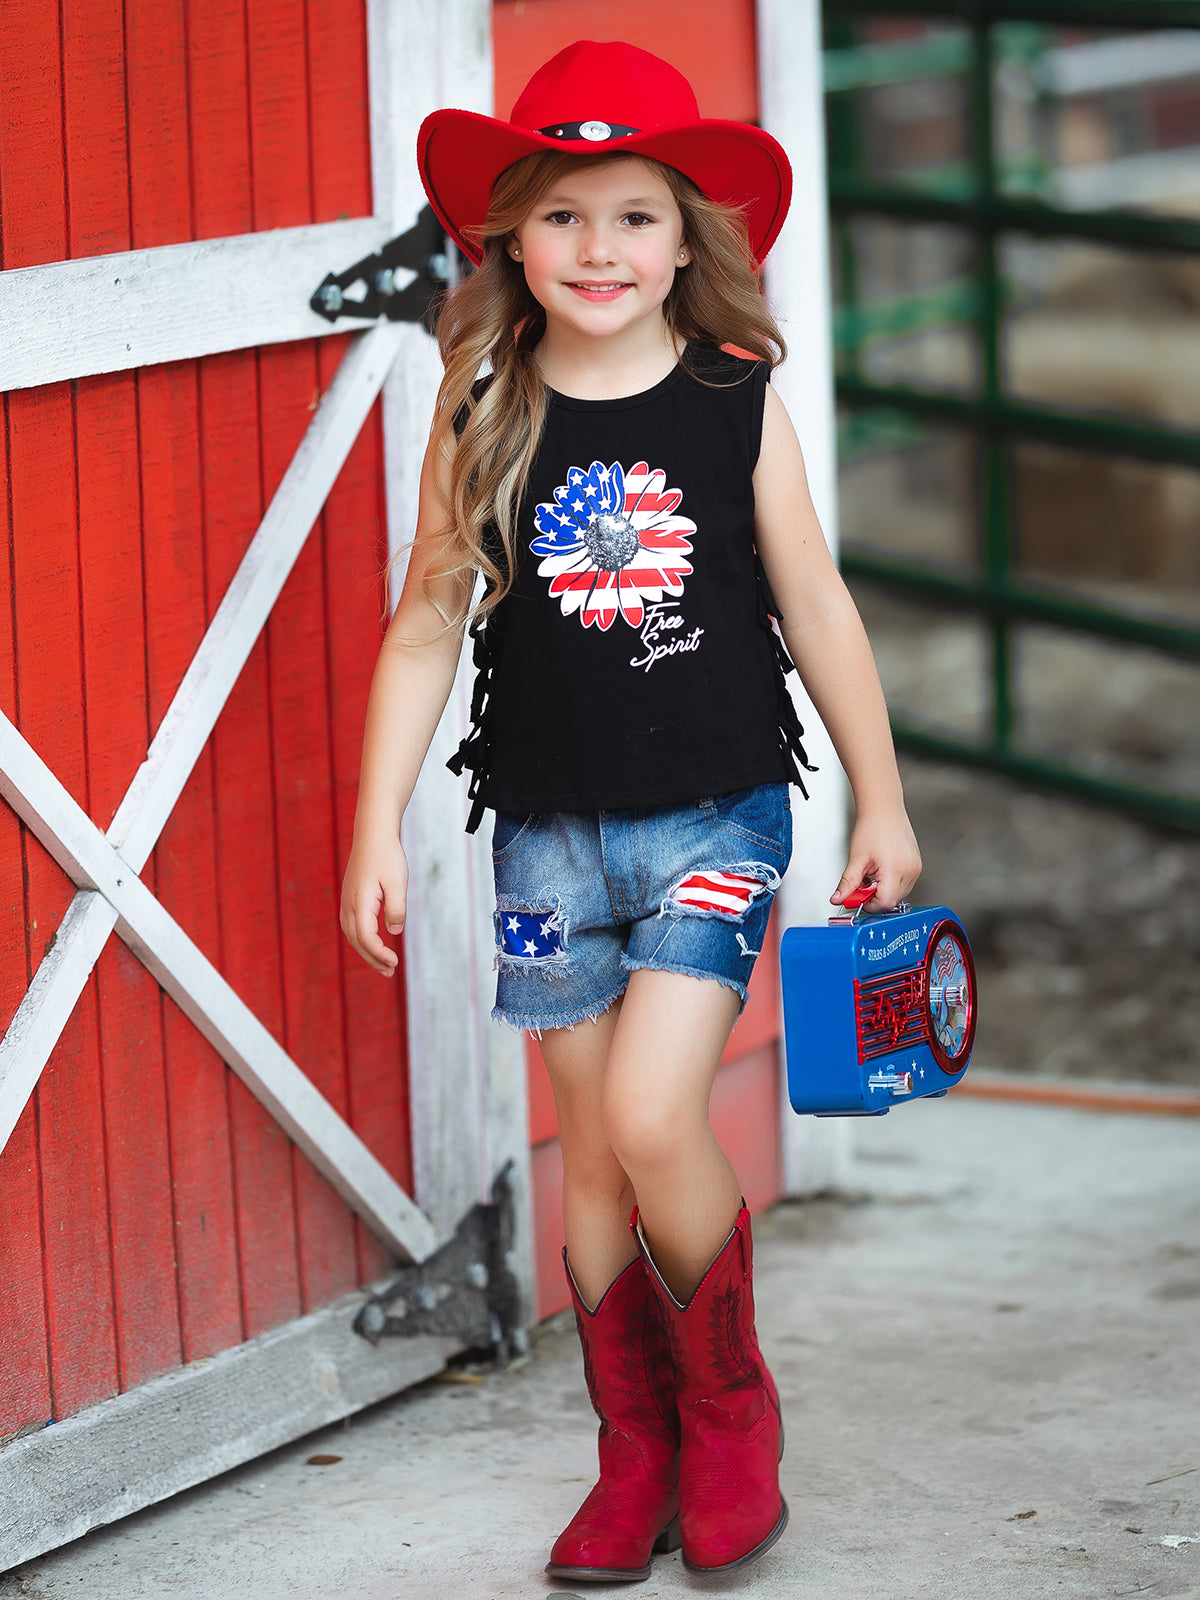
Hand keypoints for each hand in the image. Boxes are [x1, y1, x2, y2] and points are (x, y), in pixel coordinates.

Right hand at [340, 835, 408, 975]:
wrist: (373, 835)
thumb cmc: (387, 857)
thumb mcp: (397, 882)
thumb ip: (396, 907)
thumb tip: (394, 930)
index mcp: (360, 902)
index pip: (366, 937)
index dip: (379, 953)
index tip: (394, 962)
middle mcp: (349, 905)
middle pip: (357, 941)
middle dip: (373, 959)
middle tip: (390, 972)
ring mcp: (347, 902)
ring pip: (352, 935)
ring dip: (367, 952)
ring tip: (383, 965)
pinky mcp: (350, 898)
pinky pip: (352, 926)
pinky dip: (362, 940)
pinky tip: (374, 944)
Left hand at [830, 810, 921, 912]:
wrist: (884, 809)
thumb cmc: (872, 828)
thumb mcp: (856, 859)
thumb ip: (847, 884)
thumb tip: (838, 899)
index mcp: (896, 869)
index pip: (885, 903)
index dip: (869, 904)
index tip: (858, 897)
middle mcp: (910, 871)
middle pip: (893, 901)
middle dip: (875, 898)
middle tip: (861, 884)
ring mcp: (916, 868)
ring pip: (899, 894)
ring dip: (883, 891)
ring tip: (871, 874)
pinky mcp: (917, 866)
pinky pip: (904, 884)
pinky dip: (891, 883)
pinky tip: (881, 871)